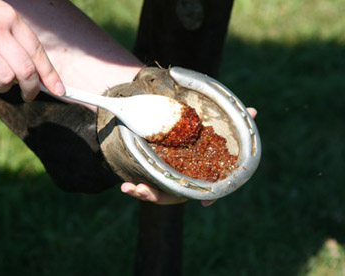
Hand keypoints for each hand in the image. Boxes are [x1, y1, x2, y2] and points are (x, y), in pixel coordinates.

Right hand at [0, 0, 63, 100]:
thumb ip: (13, 41)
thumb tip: (35, 75)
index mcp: (9, 18)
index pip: (38, 52)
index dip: (50, 75)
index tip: (59, 91)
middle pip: (26, 71)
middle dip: (31, 90)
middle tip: (29, 97)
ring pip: (6, 78)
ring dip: (0, 85)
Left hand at [121, 107, 257, 205]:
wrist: (175, 131)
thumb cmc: (198, 134)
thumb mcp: (213, 126)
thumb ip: (231, 122)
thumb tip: (254, 111)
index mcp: (200, 174)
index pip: (207, 188)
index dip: (209, 195)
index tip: (205, 201)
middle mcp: (184, 181)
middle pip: (176, 194)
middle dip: (161, 195)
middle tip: (147, 190)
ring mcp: (168, 181)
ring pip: (158, 194)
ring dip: (144, 194)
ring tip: (131, 188)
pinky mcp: (154, 177)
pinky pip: (145, 186)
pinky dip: (135, 189)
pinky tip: (125, 186)